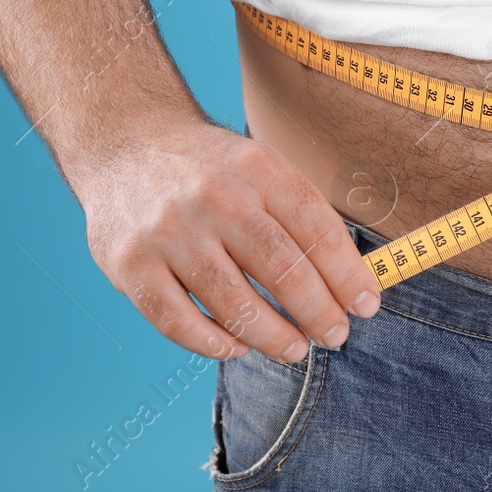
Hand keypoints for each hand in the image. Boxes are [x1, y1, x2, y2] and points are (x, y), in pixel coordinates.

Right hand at [71, 121, 382, 361]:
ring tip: (295, 349)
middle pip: (284, 270)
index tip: (366, 306)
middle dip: (319, 312)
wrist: (125, 142)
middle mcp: (215, 198)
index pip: (318, 231)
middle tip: (336, 335)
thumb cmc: (209, 169)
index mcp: (259, 169)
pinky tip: (236, 346)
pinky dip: (213, 343)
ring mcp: (169, 232)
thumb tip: (349, 282)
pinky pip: (178, 322)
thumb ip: (300, 215)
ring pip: (234, 304)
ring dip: (273, 336)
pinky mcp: (130, 264)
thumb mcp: (260, 166)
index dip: (349, 276)